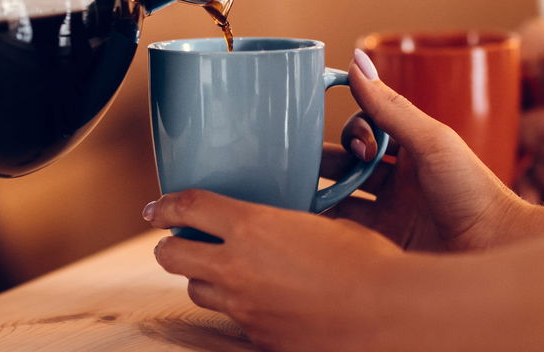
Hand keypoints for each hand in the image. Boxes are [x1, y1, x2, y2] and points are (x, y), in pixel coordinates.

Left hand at [145, 190, 404, 350]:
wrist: (388, 314)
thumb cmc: (369, 261)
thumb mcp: (324, 223)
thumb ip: (286, 222)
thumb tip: (278, 224)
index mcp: (252, 226)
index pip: (187, 208)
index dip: (164, 205)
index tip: (155, 207)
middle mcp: (236, 267)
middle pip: (172, 255)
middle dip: (169, 246)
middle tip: (178, 241)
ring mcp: (244, 308)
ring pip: (199, 291)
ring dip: (203, 278)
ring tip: (221, 271)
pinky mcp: (258, 338)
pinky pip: (233, 322)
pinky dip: (238, 309)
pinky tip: (261, 302)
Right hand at [325, 49, 527, 252]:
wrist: (494, 251)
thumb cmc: (474, 191)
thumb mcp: (430, 141)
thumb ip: (389, 106)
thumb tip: (357, 59)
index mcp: (414, 146)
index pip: (369, 125)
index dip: (353, 126)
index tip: (341, 132)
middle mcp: (399, 177)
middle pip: (350, 159)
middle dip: (326, 156)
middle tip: (307, 160)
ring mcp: (390, 210)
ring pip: (342, 192)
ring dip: (320, 188)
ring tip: (296, 186)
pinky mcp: (384, 242)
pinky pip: (346, 228)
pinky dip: (324, 221)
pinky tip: (306, 216)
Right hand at [516, 21, 543, 205]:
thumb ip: (540, 44)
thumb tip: (499, 51)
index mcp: (528, 82)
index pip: (490, 103)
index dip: (499, 121)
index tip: (543, 128)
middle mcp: (531, 112)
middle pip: (501, 143)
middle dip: (517, 164)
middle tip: (538, 177)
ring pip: (519, 171)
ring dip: (534, 188)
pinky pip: (542, 191)